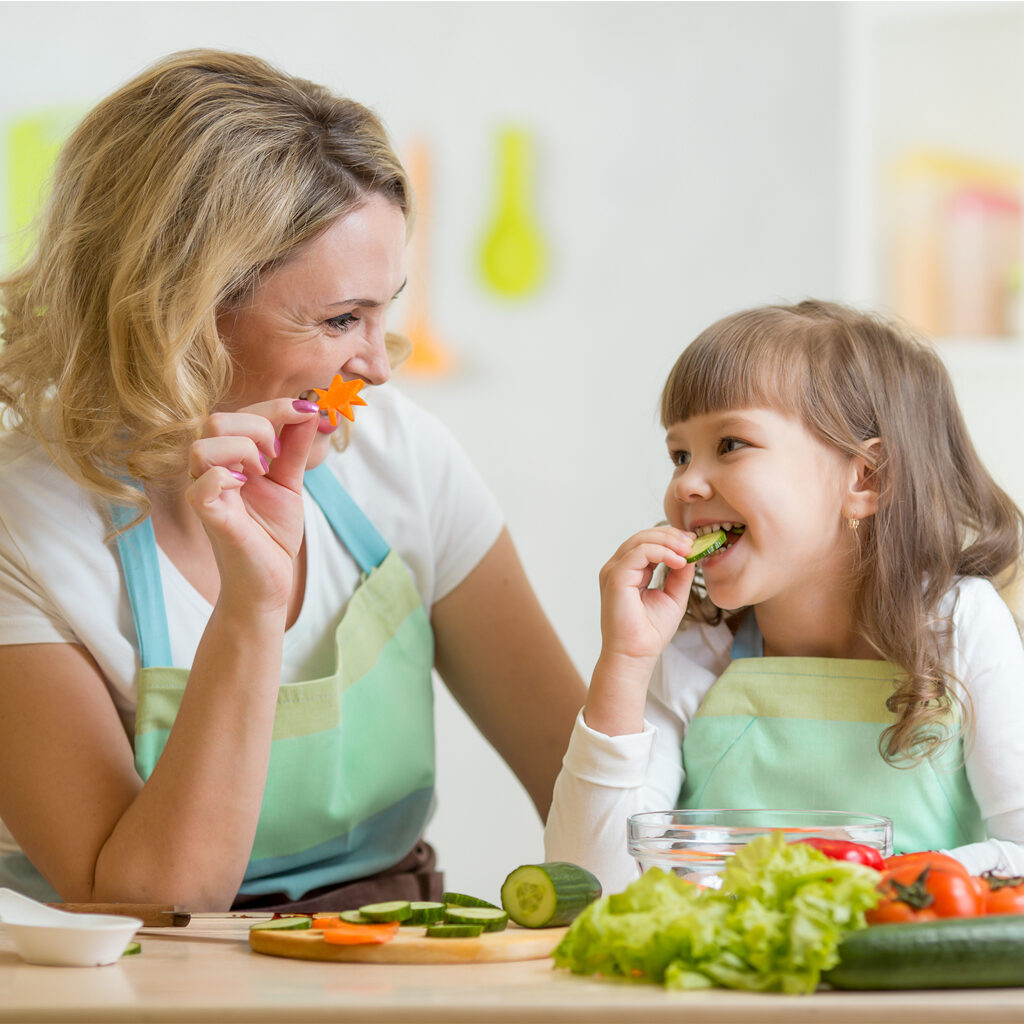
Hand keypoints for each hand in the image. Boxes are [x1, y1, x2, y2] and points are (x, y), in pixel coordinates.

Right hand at [185, 399, 319, 609]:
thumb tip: (310, 409)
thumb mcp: (290, 482)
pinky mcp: (209, 517)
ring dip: (244, 451)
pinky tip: (245, 485)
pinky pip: (202, 485)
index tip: (307, 413)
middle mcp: (211, 470)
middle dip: (259, 427)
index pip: (240, 412)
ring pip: (203, 445)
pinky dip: (226, 477)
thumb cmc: (272, 533)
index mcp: (229, 458)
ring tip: (262, 474)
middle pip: (217, 420)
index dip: (276, 407)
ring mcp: (207, 493)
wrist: (270, 581)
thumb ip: (295, 447)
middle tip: (277, 458)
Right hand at [598, 525, 695, 664]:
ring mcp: (614, 571)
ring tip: (689, 550)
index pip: (648, 543)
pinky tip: (679, 561)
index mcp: (629, 571)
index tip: (694, 543)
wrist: (636, 655)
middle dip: (671, 536)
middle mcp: (618, 568)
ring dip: (668, 541)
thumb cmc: (650, 632)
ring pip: (641, 540)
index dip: (671, 539)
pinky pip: (639, 552)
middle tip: (693, 542)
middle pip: (644, 536)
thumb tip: (691, 554)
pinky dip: (662, 552)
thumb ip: (680, 575)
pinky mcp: (616, 577)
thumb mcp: (673, 597)